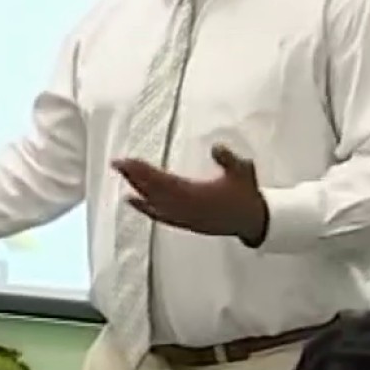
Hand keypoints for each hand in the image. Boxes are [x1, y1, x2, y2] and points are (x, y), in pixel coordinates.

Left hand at [113, 144, 268, 244]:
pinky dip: (143, 208)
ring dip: (137, 188)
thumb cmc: (246, 194)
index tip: (129, 161)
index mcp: (196, 195)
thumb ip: (229, 159)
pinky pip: (159, 216)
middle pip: (153, 191)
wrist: (252, 221)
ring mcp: (183, 217)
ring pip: (153, 202)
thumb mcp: (242, 171)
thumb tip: (216, 146)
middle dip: (134, 176)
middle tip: (117, 163)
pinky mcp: (184, 223)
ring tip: (123, 175)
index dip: (144, 171)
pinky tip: (130, 199)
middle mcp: (185, 208)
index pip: (163, 181)